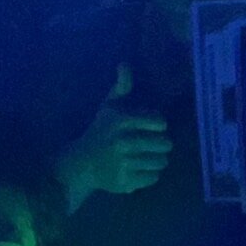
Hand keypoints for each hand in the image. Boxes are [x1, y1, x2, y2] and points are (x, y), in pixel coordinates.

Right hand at [54, 65, 171, 204]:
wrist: (80, 164)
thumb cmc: (100, 131)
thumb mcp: (109, 106)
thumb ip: (121, 86)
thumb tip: (124, 63)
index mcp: (122, 121)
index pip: (160, 122)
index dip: (159, 124)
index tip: (153, 126)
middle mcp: (123, 142)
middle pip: (165, 144)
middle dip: (161, 144)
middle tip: (152, 144)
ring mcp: (124, 164)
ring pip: (161, 162)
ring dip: (157, 159)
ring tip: (147, 156)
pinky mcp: (125, 182)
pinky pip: (153, 178)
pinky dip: (149, 174)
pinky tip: (139, 169)